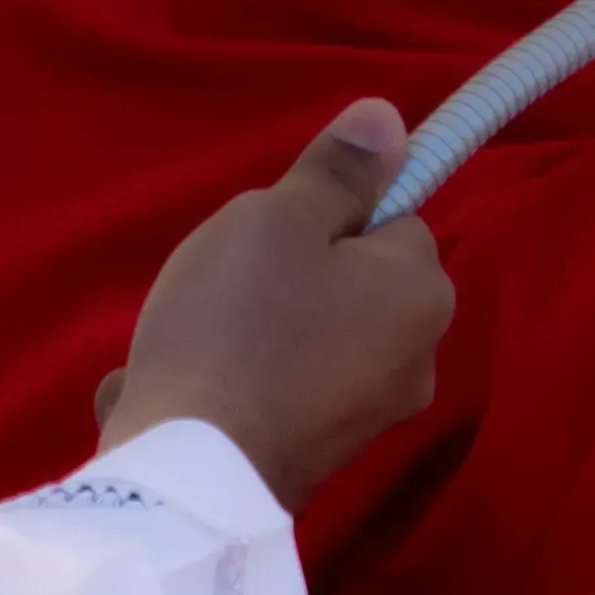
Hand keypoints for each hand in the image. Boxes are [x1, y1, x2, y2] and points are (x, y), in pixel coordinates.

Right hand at [100, 102, 451, 511]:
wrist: (189, 475)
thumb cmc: (237, 324)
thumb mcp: (275, 220)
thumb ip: (334, 174)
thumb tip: (389, 120)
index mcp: (423, 294)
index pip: (390, 222)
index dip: (326, 217)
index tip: (271, 234)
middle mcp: (416, 363)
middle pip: (344, 285)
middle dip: (278, 281)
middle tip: (222, 287)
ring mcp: (366, 422)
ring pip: (298, 341)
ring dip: (239, 337)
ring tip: (184, 343)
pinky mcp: (314, 463)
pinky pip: (268, 398)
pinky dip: (225, 388)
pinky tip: (170, 393)